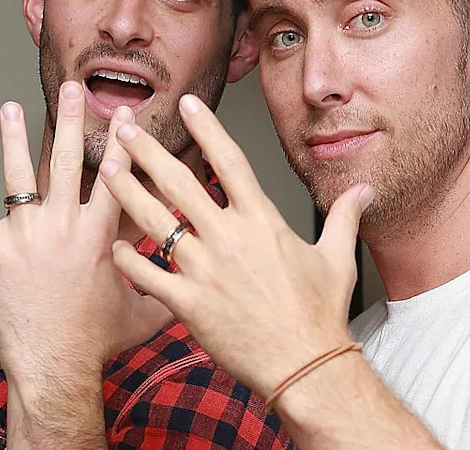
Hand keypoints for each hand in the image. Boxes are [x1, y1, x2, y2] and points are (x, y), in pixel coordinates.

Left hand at [0, 82, 171, 387]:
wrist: (56, 366)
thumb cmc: (99, 340)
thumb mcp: (144, 310)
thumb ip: (163, 285)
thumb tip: (187, 276)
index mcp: (101, 234)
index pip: (117, 176)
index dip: (124, 142)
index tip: (125, 113)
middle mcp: (64, 226)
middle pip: (67, 160)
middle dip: (71, 119)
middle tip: (72, 89)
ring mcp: (27, 236)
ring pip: (18, 175)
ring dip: (13, 138)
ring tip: (9, 108)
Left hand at [104, 94, 374, 398]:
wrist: (305, 365)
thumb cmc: (320, 314)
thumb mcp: (337, 258)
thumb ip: (344, 217)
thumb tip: (363, 191)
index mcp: (262, 221)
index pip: (229, 160)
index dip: (205, 127)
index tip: (187, 104)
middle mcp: (229, 238)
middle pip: (180, 182)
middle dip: (147, 150)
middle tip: (124, 128)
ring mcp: (206, 270)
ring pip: (156, 221)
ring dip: (127, 192)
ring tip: (106, 170)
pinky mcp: (189, 304)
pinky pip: (149, 275)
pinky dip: (129, 259)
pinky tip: (115, 245)